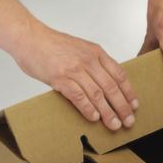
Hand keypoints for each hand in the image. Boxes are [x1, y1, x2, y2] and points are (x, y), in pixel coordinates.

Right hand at [14, 21, 137, 130]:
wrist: (28, 37)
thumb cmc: (53, 45)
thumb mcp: (81, 48)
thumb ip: (95, 64)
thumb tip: (108, 85)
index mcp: (96, 53)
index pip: (119, 75)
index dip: (129, 92)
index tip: (134, 105)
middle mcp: (88, 60)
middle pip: (111, 88)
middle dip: (122, 107)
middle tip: (129, 121)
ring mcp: (74, 69)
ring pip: (98, 95)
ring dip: (108, 113)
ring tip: (114, 125)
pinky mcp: (60, 78)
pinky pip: (79, 97)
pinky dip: (88, 109)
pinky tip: (94, 118)